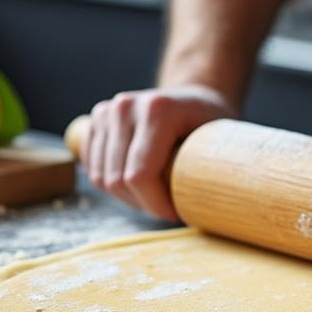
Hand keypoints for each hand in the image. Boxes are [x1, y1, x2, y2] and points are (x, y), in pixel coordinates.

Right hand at [81, 85, 234, 220]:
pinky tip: (138, 184)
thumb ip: (206, 170)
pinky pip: (93, 170)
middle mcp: (126, 106)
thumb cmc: (210, 124)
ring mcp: (106, 111)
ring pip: (101, 178)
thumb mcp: (217, 143)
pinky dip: (112, 185)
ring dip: (127, 197)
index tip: (175, 213)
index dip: (155, 204)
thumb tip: (199, 210)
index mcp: (157, 110)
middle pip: (118, 180)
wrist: (194, 97)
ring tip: (155, 195)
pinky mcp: (95, 120)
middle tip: (167, 207)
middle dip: (143, 204)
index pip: (140, 175)